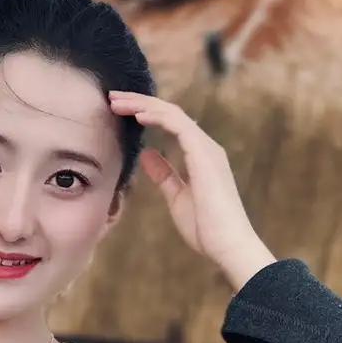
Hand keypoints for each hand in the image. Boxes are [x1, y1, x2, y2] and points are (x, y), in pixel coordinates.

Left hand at [106, 90, 275, 284]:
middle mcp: (205, 146)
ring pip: (172, 114)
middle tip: (113, 98)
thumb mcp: (177, 197)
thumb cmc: (206, 228)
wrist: (228, 245)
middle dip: (140, 102)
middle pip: (169, 113)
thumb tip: (147, 154)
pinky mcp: (204, 154)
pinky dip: (157, 116)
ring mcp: (206, 148)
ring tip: (118, 102)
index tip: (121, 110)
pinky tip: (138, 115)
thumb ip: (164, 175)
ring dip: (143, 105)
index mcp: (200, 156)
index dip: (145, 112)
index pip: (170, 123)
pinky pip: (178, 125)